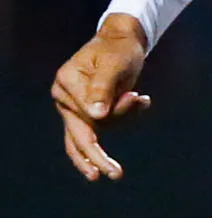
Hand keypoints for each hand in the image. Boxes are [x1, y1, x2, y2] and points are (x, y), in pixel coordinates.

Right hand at [52, 15, 149, 179]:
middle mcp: (64, 98)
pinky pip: (106, 128)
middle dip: (97, 157)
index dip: (115, 111)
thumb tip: (95, 116)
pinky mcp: (87, 113)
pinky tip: (142, 101)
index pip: (86, 113)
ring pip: (97, 134)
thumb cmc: (119, 50)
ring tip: (141, 97)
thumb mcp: (115, 64)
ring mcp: (74, 107)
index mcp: (65, 83)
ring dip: (125, 118)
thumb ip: (103, 88)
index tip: (138, 98)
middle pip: (79, 136)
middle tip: (114, 175)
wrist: (122, 43)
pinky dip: (126, 117)